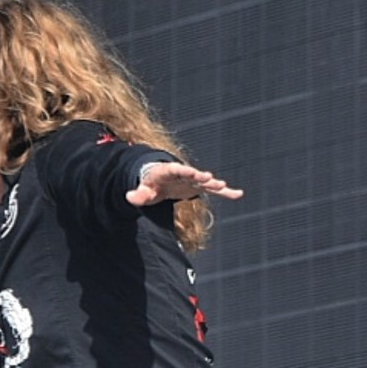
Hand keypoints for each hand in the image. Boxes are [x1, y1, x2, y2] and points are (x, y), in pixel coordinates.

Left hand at [125, 162, 243, 206]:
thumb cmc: (150, 184)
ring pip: (204, 182)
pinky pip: (213, 190)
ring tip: (222, 186)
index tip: (191, 172)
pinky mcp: (198, 187)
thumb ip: (137, 195)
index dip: (183, 171)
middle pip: (191, 174)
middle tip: (209, 177)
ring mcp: (192, 180)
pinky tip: (238, 194)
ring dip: (213, 184)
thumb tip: (128, 197)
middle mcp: (182, 174)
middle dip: (199, 176)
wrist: (159, 180)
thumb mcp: (143, 190)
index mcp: (167, 172)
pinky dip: (225, 192)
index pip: (175, 170)